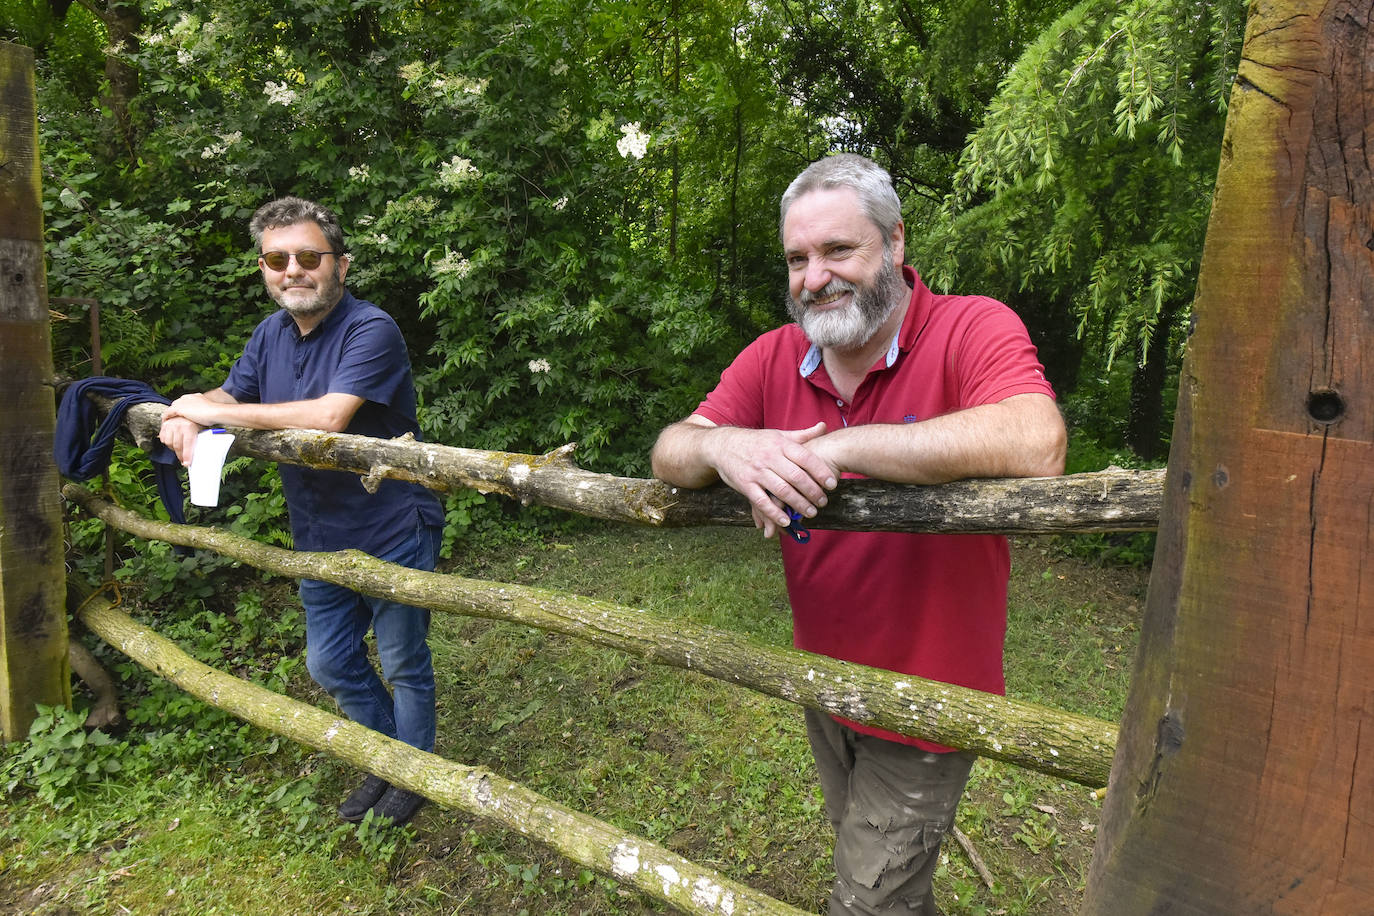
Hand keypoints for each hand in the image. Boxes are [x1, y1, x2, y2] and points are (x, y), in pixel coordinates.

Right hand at [158, 414, 203, 466]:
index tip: (187, 463)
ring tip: (180, 449)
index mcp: (189, 427)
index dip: (187, 455)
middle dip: (181, 455)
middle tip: (184, 460)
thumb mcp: (200, 430)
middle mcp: (179, 426)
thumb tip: (198, 454)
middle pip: (177, 446)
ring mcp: (170, 425)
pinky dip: (168, 442)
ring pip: (169, 443)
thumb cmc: (195, 422)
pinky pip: (164, 439)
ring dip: (174, 448)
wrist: (187, 412)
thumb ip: (197, 440)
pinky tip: (173, 441)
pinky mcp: (164, 425)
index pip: (188, 444)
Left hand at [162, 393, 224, 426]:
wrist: (214, 412)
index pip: (185, 403)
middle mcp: (187, 397)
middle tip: (174, 420)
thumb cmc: (214, 414)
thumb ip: (203, 413)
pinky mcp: (178, 408)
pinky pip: (167, 413)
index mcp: (195, 396)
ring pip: (171, 409)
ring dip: (170, 415)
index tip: (182, 416)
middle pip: (176, 404)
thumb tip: (204, 420)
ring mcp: (181, 402)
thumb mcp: (208, 412)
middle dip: (175, 412)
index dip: (183, 410)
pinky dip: (166, 418)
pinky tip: (166, 424)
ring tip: (169, 423)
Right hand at [706, 423, 837, 537]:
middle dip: (812, 492)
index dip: (821, 472)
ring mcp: (756, 472)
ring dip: (798, 504)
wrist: (723, 445)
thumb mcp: (778, 435)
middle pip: (796, 477)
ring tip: (811, 512)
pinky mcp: (745, 485)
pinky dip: (774, 513)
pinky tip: (786, 521)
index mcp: (780, 444)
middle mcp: (769, 457)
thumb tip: (823, 426)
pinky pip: (761, 501)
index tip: (833, 484)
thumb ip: (801, 435)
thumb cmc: (756, 442)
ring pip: (781, 491)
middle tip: (823, 502)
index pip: (805, 458)